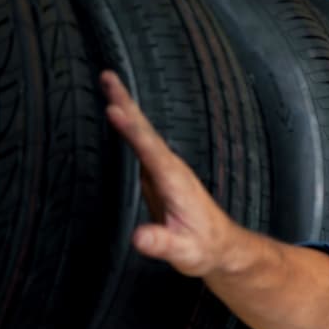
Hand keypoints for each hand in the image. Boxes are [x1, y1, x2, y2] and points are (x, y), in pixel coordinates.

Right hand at [102, 70, 241, 276]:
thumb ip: (162, 243)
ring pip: (142, 132)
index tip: (113, 109)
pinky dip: (128, 124)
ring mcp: (166, 169)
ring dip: (125, 106)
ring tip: (107, 82)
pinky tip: (118, 114)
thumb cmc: (203, 248)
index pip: (150, 151)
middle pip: (145, 131)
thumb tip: (139, 238)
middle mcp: (171, 169)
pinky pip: (140, 142)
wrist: (222, 246)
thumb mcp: (183, 252)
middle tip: (107, 76)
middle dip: (126, 103)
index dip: (132, 131)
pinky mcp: (159, 174)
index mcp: (175, 181)